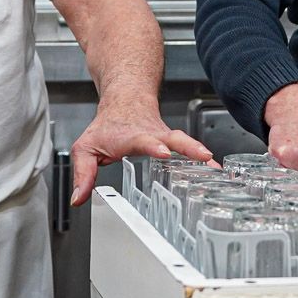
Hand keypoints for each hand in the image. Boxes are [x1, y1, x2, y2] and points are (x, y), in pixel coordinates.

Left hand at [69, 103, 214, 205]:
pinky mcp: (174, 141)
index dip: (153, 146)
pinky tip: (217, 172)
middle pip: (173, 139)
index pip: (143, 140)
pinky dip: (204, 160)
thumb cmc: (107, 126)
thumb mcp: (86, 147)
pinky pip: (191, 150)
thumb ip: (82, 172)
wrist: (126, 99)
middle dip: (188, 148)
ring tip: (217, 169)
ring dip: (201, 154)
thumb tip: (79, 198)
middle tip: (203, 156)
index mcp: (132, 136)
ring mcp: (166, 137)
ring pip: (186, 142)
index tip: (163, 153)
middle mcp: (153, 135)